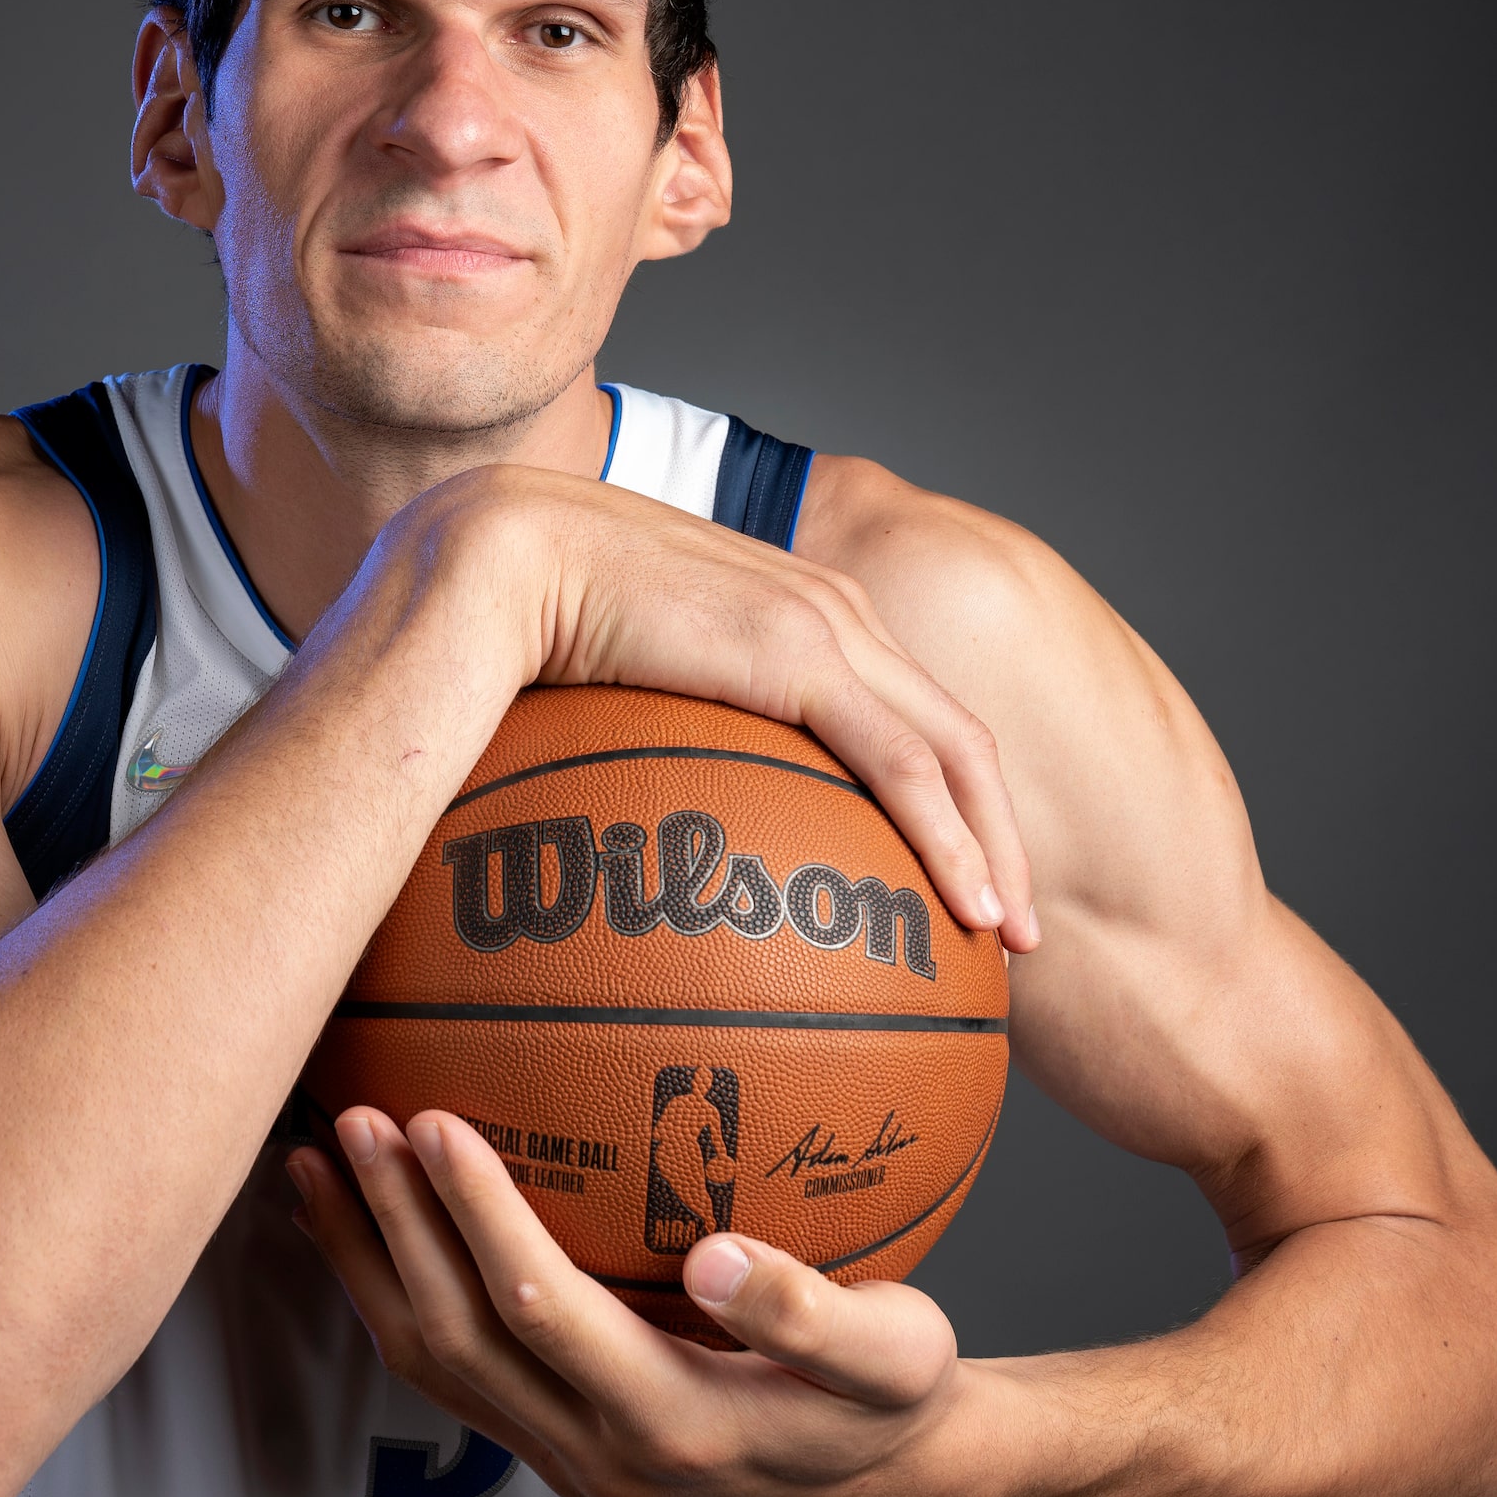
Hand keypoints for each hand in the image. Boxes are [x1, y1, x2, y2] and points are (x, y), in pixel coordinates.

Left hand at [288, 1107, 1012, 1496]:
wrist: (877, 1473)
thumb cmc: (888, 1395)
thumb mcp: (894, 1352)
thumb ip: (813, 1315)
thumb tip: (720, 1252)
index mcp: (670, 1419)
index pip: (540, 1310)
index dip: (478, 1218)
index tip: (437, 1120)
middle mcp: (594, 1448)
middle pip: (456, 1337)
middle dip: (393, 1226)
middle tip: (355, 1114)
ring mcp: (560, 1449)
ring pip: (430, 1358)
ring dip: (366, 1259)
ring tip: (318, 1158)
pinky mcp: (547, 1431)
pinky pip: (445, 1360)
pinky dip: (390, 1282)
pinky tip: (369, 1209)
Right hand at [395, 465, 1035, 947]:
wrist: (490, 557)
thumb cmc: (512, 630)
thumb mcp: (602, 695)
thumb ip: (635, 744)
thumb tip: (612, 850)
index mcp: (787, 612)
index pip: (897, 710)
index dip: (940, 799)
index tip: (943, 884)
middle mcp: (826, 612)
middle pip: (950, 733)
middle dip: (996, 834)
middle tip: (1006, 931)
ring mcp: (823, 625)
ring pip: (954, 750)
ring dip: (993, 849)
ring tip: (1006, 939)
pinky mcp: (802, 653)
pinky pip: (904, 763)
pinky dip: (952, 840)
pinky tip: (965, 913)